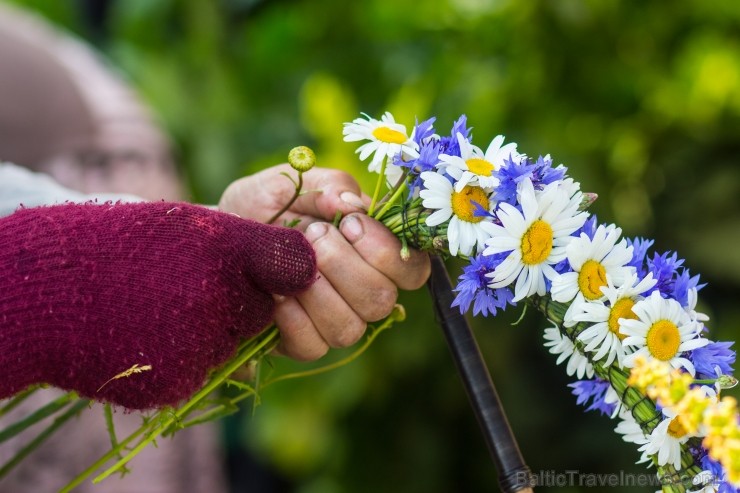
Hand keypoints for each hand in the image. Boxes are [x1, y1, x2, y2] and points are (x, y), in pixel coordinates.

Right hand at [0, 202, 315, 408]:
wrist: (51, 289)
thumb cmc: (123, 245)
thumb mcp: (189, 225)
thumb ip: (252, 247)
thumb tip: (305, 273)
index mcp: (225, 248)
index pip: (291, 265)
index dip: (269, 267)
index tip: (253, 266)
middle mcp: (218, 296)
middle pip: (259, 311)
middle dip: (236, 302)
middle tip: (186, 286)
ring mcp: (197, 343)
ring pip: (230, 342)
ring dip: (208, 331)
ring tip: (159, 308)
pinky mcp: (177, 380)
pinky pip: (200, 369)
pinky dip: (183, 356)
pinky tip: (148, 333)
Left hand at [219, 164, 430, 359]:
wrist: (219, 236)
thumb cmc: (265, 206)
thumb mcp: (293, 181)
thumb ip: (328, 185)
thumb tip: (352, 204)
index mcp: (375, 254)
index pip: (413, 269)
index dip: (387, 250)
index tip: (349, 223)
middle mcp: (364, 293)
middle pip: (382, 299)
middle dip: (344, 265)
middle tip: (313, 235)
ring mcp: (336, 321)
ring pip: (351, 327)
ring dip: (318, 292)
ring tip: (292, 262)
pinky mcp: (304, 343)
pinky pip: (313, 345)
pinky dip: (293, 318)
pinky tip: (276, 294)